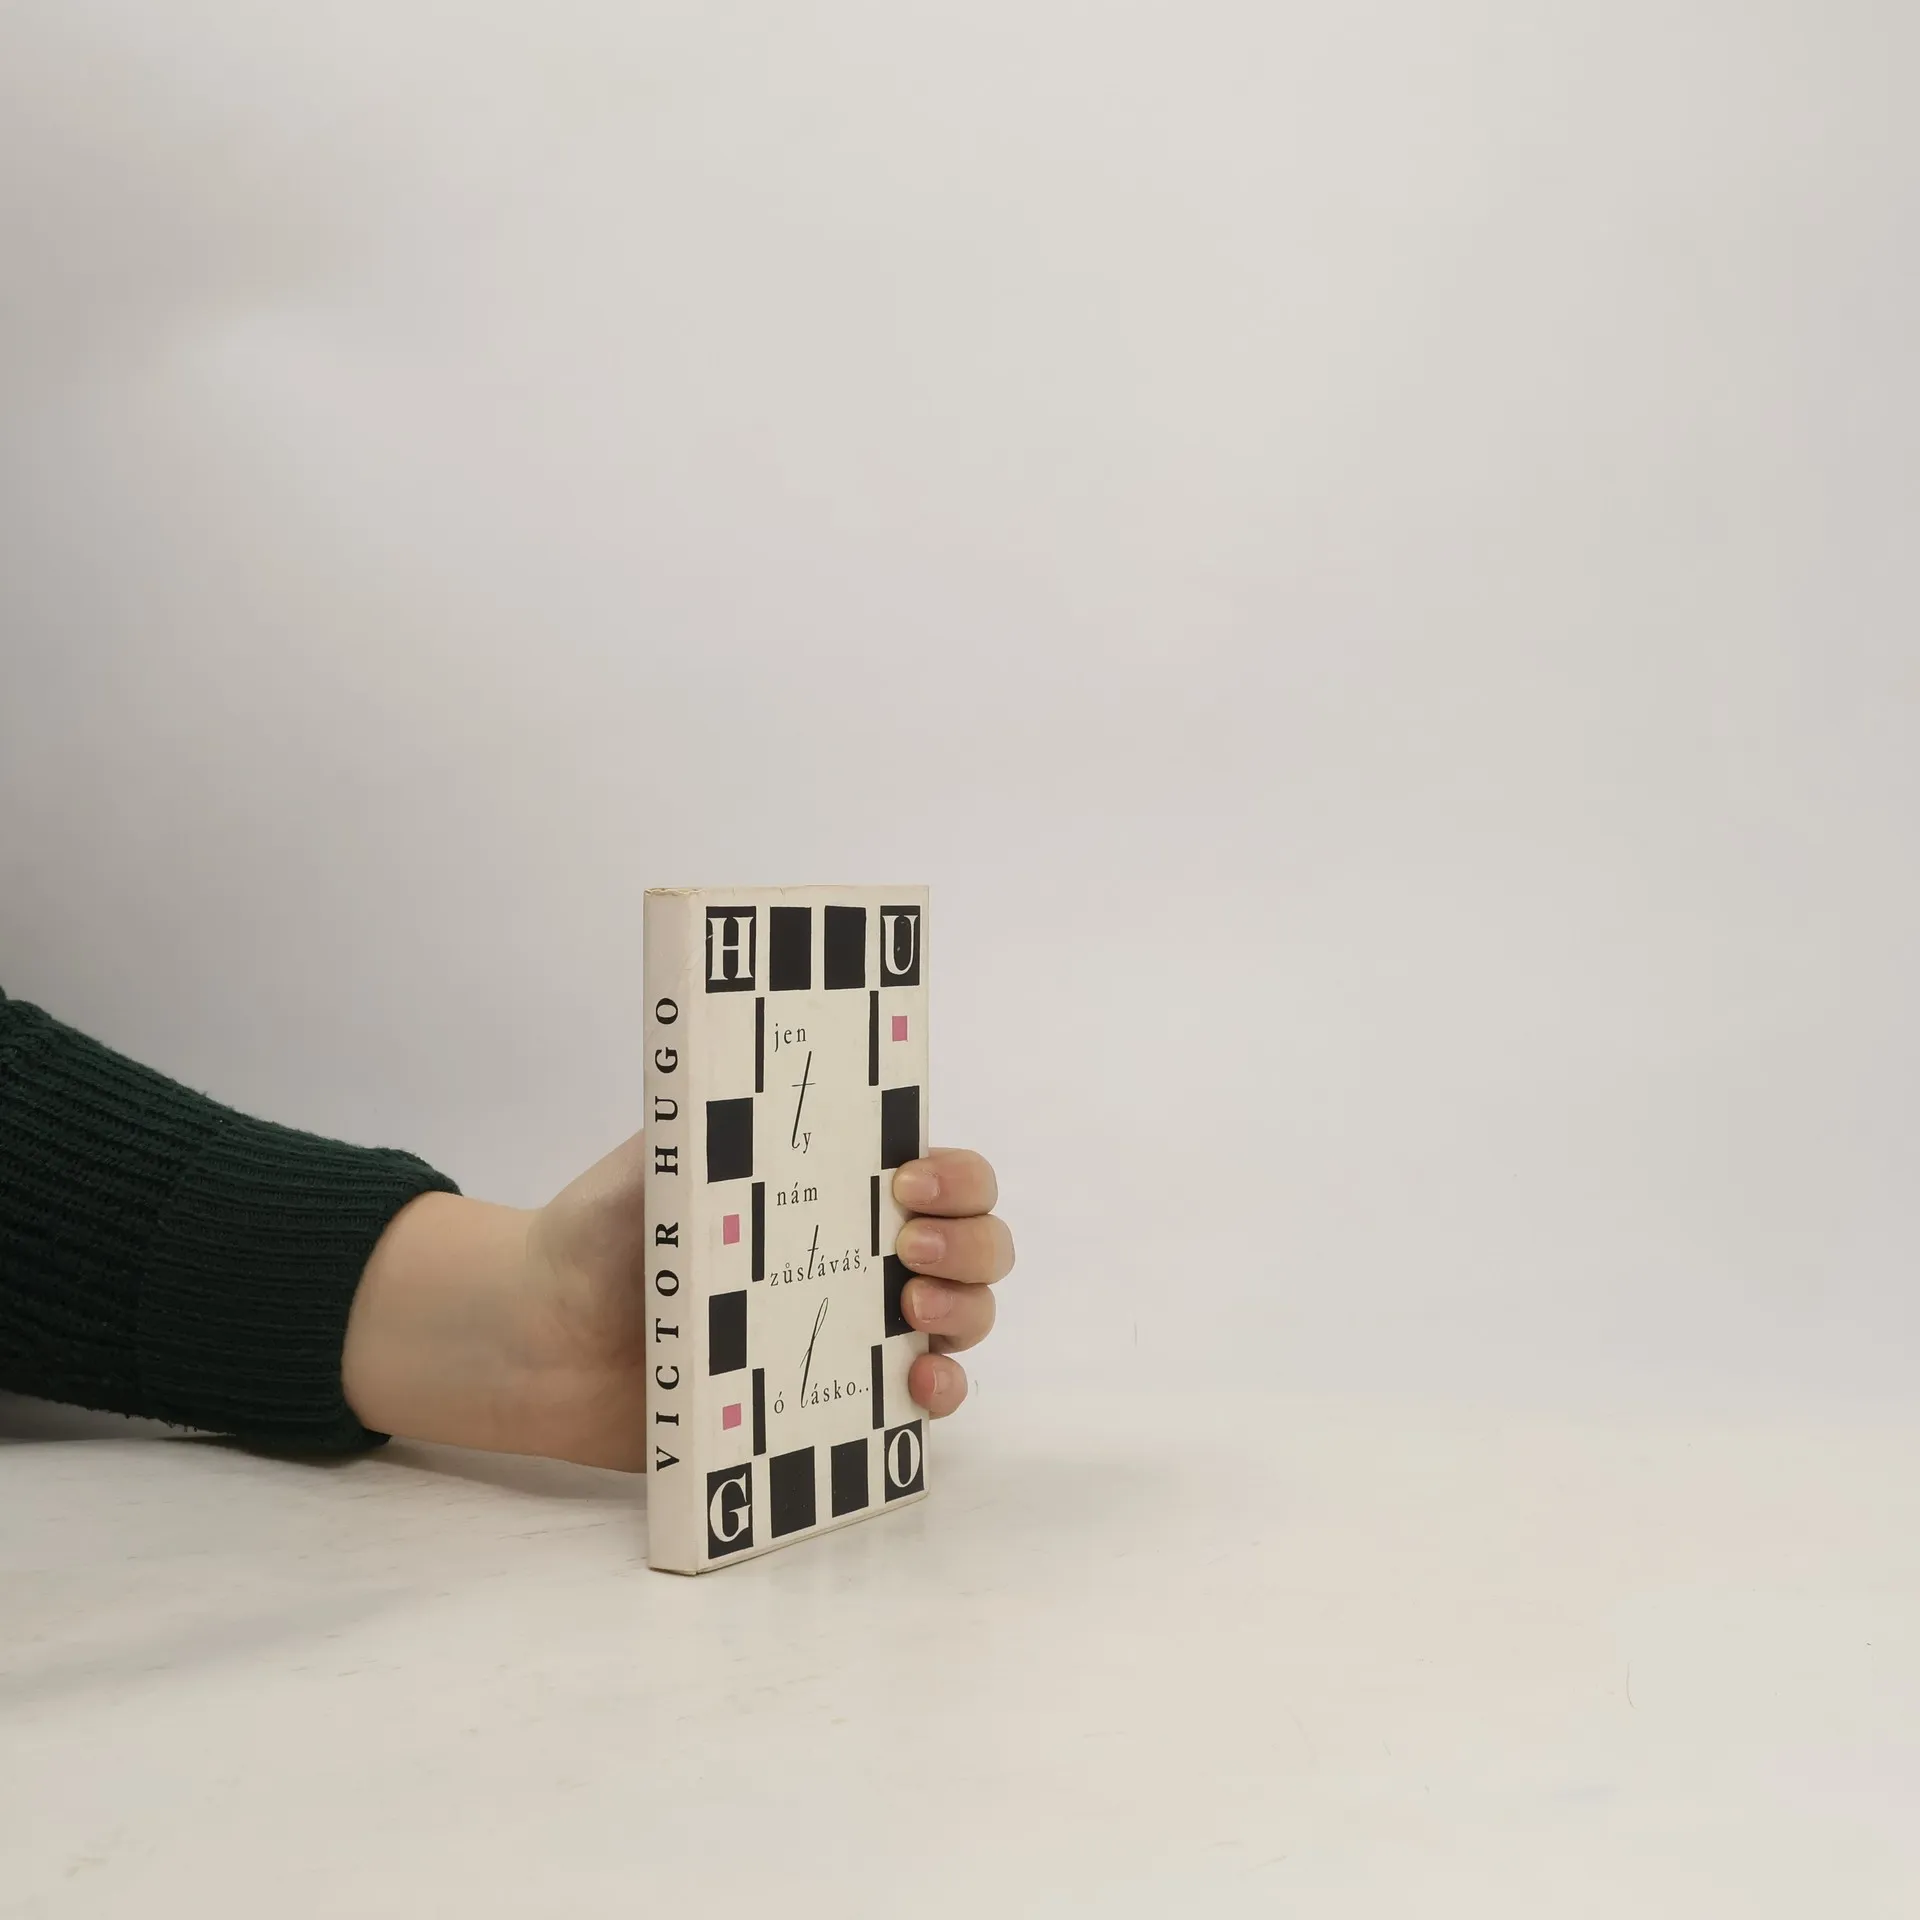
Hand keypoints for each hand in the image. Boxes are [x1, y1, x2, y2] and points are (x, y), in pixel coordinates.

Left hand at [342, 1136, 1012, 1469]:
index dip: (955, 1175)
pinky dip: (940, 1393)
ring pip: (965, 1318)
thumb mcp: (662, 1156)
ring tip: (915, 1316)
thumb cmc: (608, 1229)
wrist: (544, 1336)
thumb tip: (768, 1090)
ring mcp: (856, 1330)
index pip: (943, 1169)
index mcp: (839, 1184)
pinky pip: (918, 1403)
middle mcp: (864, 1252)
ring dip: (967, 1312)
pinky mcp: (833, 1403)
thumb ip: (716, 1130)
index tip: (906, 1184)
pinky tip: (919, 1387)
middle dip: (972, 1242)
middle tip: (912, 1251)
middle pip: (978, 1242)